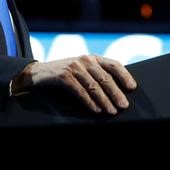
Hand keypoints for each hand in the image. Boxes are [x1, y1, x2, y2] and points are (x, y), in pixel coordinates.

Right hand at [15, 55, 136, 113]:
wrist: (37, 73)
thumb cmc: (63, 74)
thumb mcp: (81, 70)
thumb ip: (96, 75)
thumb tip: (116, 91)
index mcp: (92, 58)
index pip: (113, 64)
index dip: (125, 76)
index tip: (132, 88)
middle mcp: (85, 60)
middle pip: (105, 78)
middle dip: (116, 93)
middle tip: (124, 105)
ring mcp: (74, 67)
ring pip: (94, 86)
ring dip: (104, 100)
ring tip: (112, 111)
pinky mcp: (64, 76)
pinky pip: (80, 91)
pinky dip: (89, 102)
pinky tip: (96, 110)